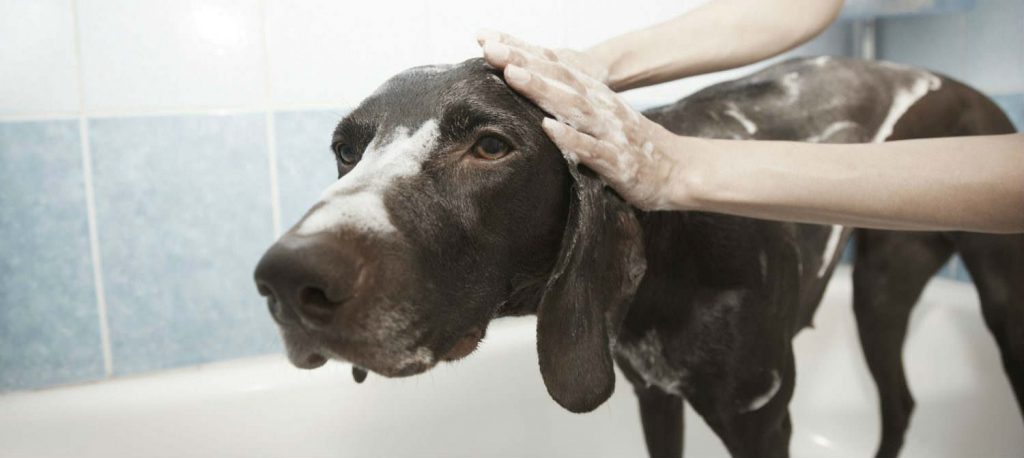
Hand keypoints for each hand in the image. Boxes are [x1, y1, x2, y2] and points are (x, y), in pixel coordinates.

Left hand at [476, 30, 685, 210]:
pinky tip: (549, 129)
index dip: (521, 51)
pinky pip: (591, 149)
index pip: (553, 67)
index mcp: (593, 95)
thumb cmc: (631, 145)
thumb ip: (569, 104)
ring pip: (573, 107)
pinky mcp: (618, 161)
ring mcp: (609, 132)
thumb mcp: (598, 117)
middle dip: (524, 62)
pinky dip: (570, 138)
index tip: (487, 40)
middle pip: (558, 79)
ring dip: (542, 90)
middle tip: (491, 49)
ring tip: (513, 75)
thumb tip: (529, 91)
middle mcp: (600, 107)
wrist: (678, 170)